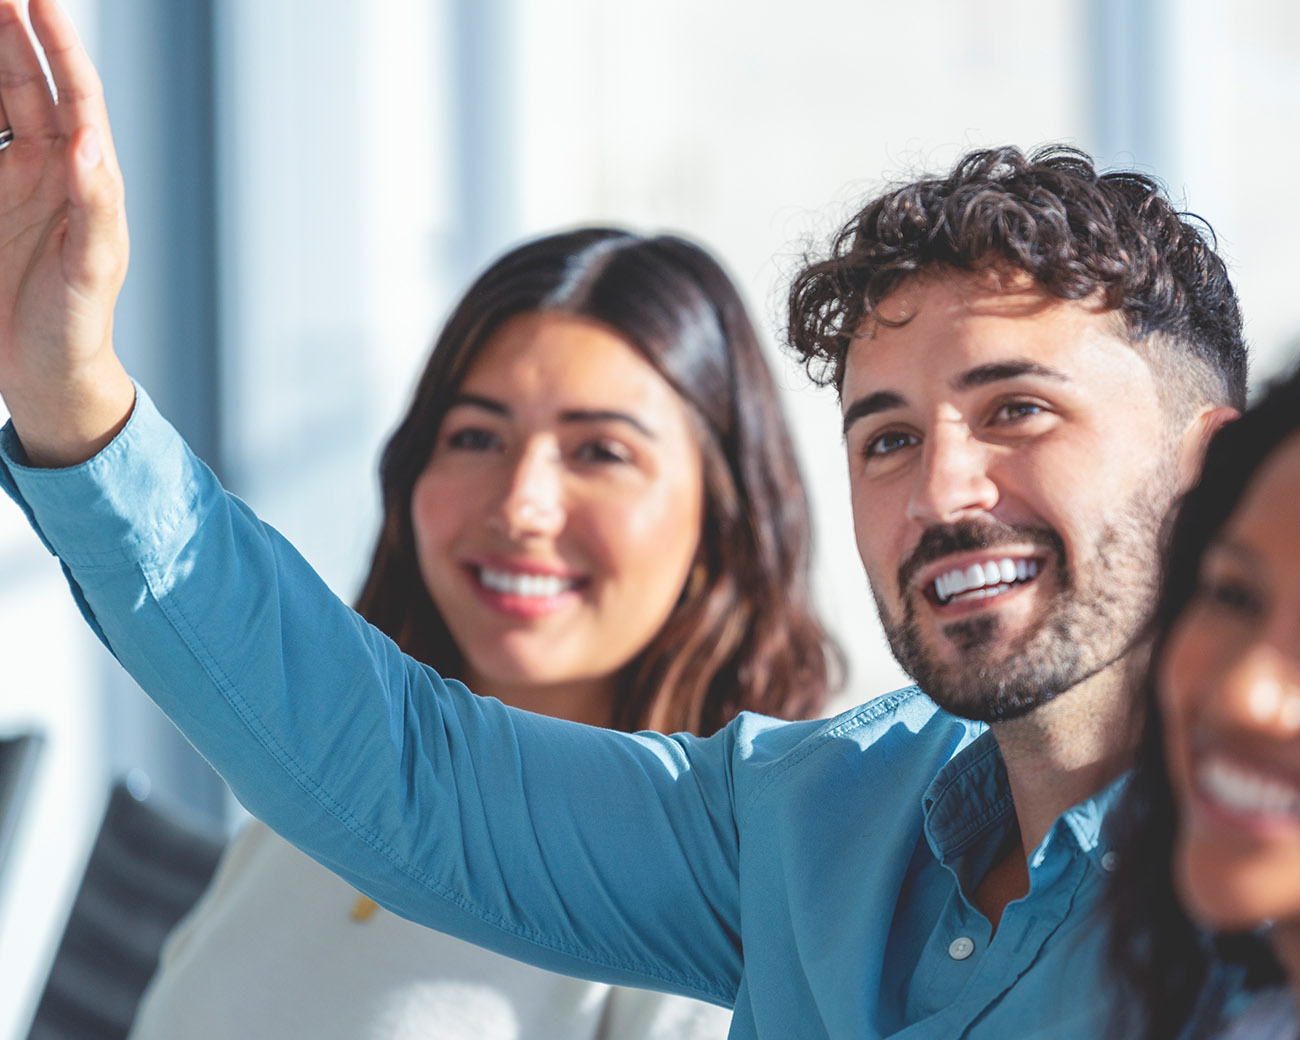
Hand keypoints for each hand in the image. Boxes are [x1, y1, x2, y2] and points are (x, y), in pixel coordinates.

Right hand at [0, 0, 132, 465]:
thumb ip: (93, 206)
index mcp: (86, 178)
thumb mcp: (91, 268)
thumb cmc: (79, 325)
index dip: (58, 43)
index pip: (74, 94)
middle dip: (10, 30)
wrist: (45, 374)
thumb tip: (89, 144)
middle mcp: (50, 168)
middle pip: (25, 82)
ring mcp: (10, 179)